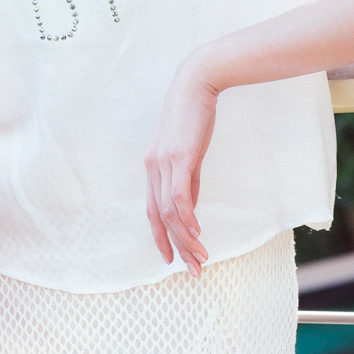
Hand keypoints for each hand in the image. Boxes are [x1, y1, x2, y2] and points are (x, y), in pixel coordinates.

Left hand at [145, 57, 218, 273]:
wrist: (197, 84)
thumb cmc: (194, 117)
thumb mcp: (190, 154)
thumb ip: (188, 181)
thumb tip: (190, 209)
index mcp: (153, 169)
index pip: (153, 213)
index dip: (161, 238)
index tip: (172, 260)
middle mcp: (152, 169)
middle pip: (160, 219)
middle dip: (177, 248)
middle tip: (193, 270)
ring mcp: (163, 163)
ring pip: (170, 212)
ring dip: (186, 239)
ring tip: (201, 257)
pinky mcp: (179, 157)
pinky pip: (180, 195)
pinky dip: (187, 217)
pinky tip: (197, 231)